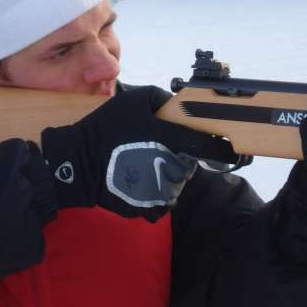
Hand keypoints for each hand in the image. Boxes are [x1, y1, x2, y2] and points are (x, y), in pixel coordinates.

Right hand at [40, 86, 237, 221]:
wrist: (77, 164)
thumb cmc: (105, 129)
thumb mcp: (132, 100)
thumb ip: (161, 98)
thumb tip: (180, 106)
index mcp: (168, 140)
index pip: (207, 146)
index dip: (221, 147)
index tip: (229, 148)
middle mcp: (169, 168)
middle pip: (189, 165)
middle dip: (179, 157)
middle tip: (156, 149)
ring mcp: (159, 192)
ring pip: (176, 184)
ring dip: (167, 176)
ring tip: (145, 166)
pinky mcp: (147, 208)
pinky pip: (162, 202)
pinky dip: (156, 194)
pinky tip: (141, 182)